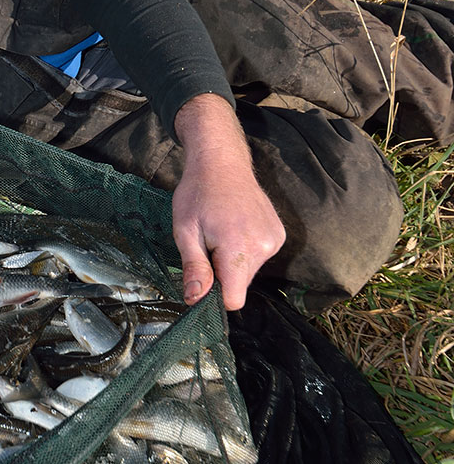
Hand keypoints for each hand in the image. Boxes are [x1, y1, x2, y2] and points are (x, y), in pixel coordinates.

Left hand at [172, 95, 285, 310]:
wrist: (222, 162)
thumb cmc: (198, 194)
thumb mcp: (185, 231)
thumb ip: (194, 268)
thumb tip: (195, 300)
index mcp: (238, 248)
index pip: (234, 299)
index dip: (214, 295)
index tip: (202, 276)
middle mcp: (263, 246)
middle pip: (240, 284)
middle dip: (222, 273)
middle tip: (208, 243)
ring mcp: (275, 240)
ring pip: (249, 271)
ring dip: (233, 261)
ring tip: (221, 232)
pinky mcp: (279, 235)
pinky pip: (259, 257)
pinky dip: (245, 250)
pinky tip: (235, 227)